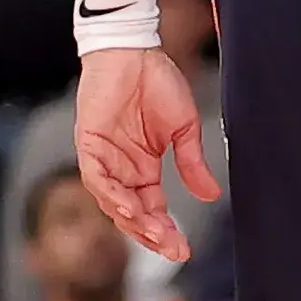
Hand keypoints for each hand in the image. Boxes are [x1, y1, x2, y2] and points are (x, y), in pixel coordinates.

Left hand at [75, 47, 223, 261]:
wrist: (134, 50)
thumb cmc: (157, 82)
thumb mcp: (183, 129)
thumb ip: (192, 163)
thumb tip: (211, 196)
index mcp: (143, 169)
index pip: (153, 210)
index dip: (167, 231)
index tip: (185, 249)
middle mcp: (121, 170)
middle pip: (133, 214)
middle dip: (152, 235)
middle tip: (174, 250)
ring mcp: (103, 159)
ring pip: (112, 203)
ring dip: (133, 221)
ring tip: (155, 234)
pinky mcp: (89, 145)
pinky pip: (96, 178)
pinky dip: (110, 195)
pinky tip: (128, 209)